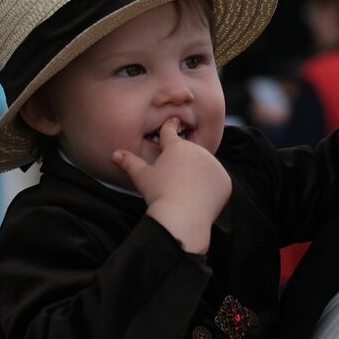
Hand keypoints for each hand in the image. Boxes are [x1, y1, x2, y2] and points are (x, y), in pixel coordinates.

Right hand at [113, 117, 230, 254]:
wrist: (182, 216)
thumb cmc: (159, 194)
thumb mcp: (142, 177)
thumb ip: (129, 163)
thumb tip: (114, 154)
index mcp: (176, 146)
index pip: (170, 131)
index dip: (170, 126)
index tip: (173, 122)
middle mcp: (197, 151)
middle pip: (188, 153)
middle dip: (183, 161)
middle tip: (175, 179)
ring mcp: (213, 165)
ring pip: (204, 166)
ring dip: (198, 174)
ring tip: (186, 191)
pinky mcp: (224, 180)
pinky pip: (216, 181)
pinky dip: (210, 187)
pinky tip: (200, 198)